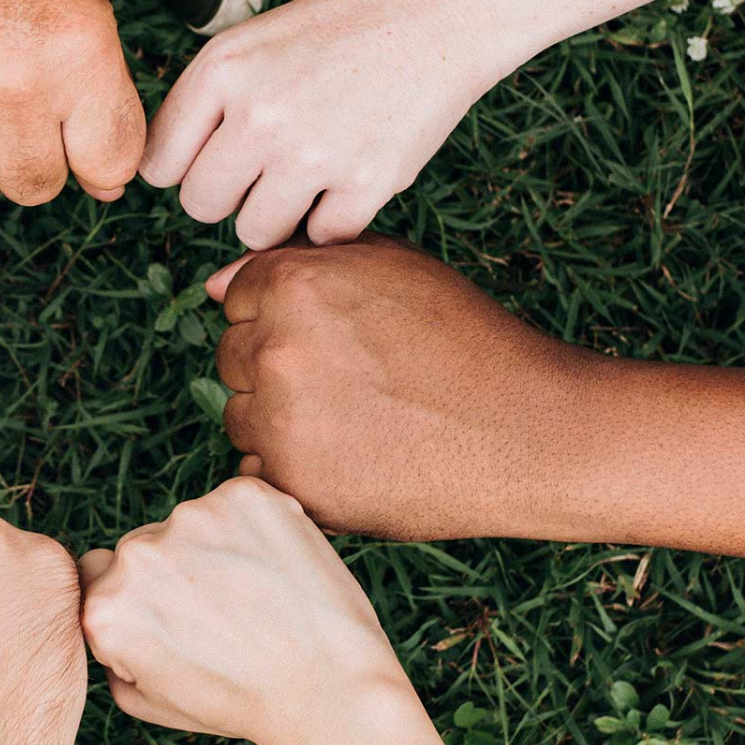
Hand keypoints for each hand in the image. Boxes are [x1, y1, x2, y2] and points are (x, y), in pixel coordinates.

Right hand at [80, 478, 404, 744]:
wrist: (329, 690)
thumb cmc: (242, 703)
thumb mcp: (151, 703)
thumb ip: (112, 659)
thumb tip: (105, 622)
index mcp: (105, 607)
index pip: (98, 577)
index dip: (136, 601)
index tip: (175, 624)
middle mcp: (137, 554)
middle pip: (143, 547)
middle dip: (173, 574)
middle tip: (224, 616)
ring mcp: (190, 517)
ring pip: (190, 524)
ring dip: (213, 549)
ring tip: (257, 597)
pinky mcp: (242, 495)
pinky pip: (236, 504)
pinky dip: (254, 528)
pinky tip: (277, 571)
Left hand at [142, 0, 492, 249]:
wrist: (444, 5)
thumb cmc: (343, 23)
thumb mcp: (252, 41)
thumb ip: (207, 105)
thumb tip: (165, 175)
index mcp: (222, 70)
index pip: (160, 165)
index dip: (186, 167)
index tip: (214, 156)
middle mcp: (260, 112)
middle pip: (201, 205)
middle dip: (229, 194)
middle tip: (267, 164)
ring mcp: (313, 152)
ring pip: (255, 231)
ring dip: (277, 214)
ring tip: (309, 171)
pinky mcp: (367, 182)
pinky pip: (320, 237)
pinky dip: (333, 219)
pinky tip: (350, 176)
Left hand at [214, 236, 581, 539]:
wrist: (528, 432)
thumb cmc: (465, 339)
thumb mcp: (393, 267)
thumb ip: (299, 260)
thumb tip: (216, 285)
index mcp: (291, 286)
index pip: (237, 298)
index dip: (284, 315)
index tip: (334, 335)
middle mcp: (274, 350)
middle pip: (233, 357)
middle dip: (278, 366)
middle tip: (353, 381)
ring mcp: (278, 421)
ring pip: (240, 416)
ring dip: (278, 419)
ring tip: (356, 420)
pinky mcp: (291, 483)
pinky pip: (256, 472)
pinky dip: (291, 469)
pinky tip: (350, 458)